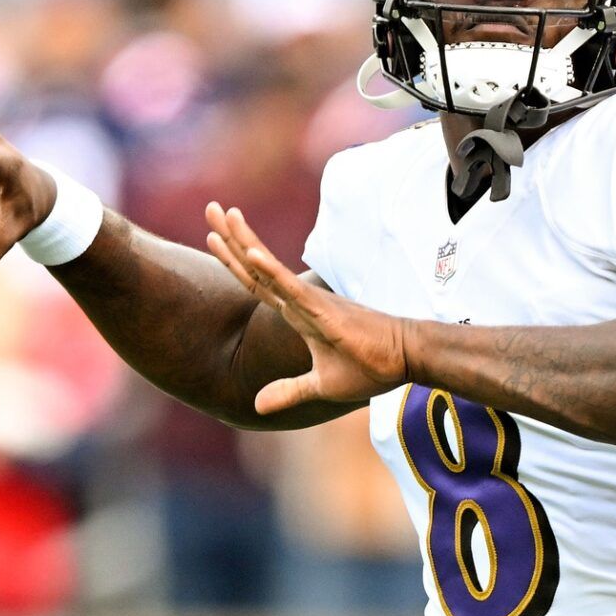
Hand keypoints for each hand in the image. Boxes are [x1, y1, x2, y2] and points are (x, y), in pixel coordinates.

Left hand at [204, 203, 408, 413]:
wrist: (405, 359)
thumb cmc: (370, 367)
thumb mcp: (321, 385)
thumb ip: (289, 391)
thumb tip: (256, 407)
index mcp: (297, 314)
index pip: (256, 283)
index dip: (233, 261)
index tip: (211, 236)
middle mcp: (300, 301)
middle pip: (255, 266)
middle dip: (230, 237)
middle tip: (210, 208)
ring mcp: (310, 302)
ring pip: (268, 269)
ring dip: (243, 242)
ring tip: (222, 214)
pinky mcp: (324, 311)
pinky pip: (291, 289)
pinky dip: (270, 272)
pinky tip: (251, 255)